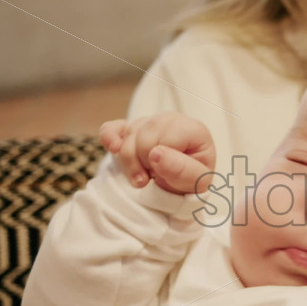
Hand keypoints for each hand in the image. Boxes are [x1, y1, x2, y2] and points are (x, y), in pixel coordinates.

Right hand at [99, 113, 215, 193]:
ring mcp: (150, 122)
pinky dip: (109, 137)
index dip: (160, 161)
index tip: (164, 176)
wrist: (180, 186)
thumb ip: (181, 170)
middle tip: (151, 178)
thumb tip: (156, 154)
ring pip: (129, 134)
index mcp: (193, 129)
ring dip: (129, 160)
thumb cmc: (191, 180)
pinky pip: (113, 127)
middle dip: (143, 161)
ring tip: (142, 177)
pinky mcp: (132, 130)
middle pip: (145, 133)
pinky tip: (113, 148)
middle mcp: (172, 120)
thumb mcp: (196, 182)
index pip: (166, 138)